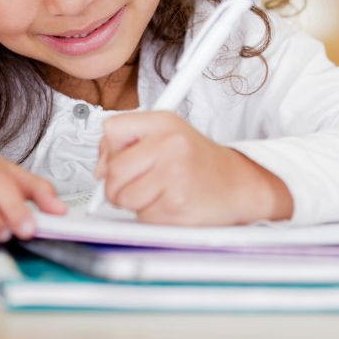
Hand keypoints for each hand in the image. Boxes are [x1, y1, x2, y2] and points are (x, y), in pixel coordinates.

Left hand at [95, 111, 292, 225]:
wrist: (239, 183)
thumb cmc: (199, 162)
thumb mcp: (168, 136)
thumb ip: (130, 144)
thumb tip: (100, 170)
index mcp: (164, 121)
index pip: (110, 130)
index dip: (109, 151)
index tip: (120, 160)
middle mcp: (170, 143)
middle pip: (113, 170)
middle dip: (116, 187)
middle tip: (136, 187)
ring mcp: (174, 172)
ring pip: (123, 197)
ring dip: (134, 204)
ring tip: (158, 194)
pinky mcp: (177, 203)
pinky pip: (142, 217)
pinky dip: (152, 217)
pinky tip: (171, 205)